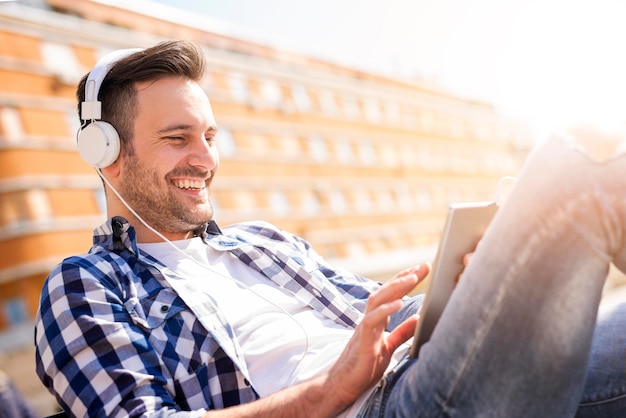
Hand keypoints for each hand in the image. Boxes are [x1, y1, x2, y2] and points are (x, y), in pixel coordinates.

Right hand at [325, 264, 429, 405]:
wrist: (345, 383)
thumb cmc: (365, 365)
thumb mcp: (390, 345)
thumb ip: (403, 331)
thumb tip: (419, 318)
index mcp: (377, 319)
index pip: (392, 293)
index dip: (406, 279)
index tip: (422, 268)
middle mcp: (370, 318)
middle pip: (386, 291)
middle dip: (405, 276)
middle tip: (424, 266)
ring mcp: (365, 327)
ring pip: (377, 300)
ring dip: (396, 287)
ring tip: (412, 278)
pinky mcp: (362, 340)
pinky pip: (371, 320)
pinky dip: (385, 310)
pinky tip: (399, 304)